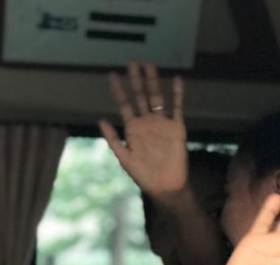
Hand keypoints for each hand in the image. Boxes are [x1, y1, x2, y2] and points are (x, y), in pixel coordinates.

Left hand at [99, 61, 188, 197]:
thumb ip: (113, 139)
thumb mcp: (124, 157)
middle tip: (132, 62)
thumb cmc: (144, 175)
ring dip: (153, 82)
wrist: (166, 186)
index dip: (118, 90)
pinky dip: (178, 94)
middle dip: (136, 80)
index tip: (112, 75)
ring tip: (149, 65)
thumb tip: (101, 120)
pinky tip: (177, 80)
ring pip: (157, 97)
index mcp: (133, 128)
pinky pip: (177, 108)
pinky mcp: (177, 128)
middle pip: (141, 96)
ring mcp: (162, 124)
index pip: (124, 104)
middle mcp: (147, 122)